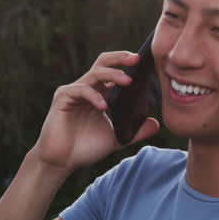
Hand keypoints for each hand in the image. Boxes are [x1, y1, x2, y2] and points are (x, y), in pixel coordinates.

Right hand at [30, 51, 160, 173]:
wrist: (62, 161)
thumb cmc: (85, 148)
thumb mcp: (116, 139)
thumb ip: (135, 132)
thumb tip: (156, 124)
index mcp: (99, 94)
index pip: (113, 71)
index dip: (127, 66)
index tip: (145, 64)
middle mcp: (86, 88)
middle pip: (103, 63)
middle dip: (120, 58)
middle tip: (137, 59)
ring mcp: (73, 91)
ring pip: (94, 73)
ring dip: (113, 75)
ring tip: (128, 81)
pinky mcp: (62, 98)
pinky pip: (80, 90)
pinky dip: (94, 96)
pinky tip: (104, 106)